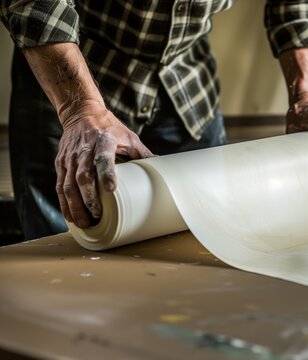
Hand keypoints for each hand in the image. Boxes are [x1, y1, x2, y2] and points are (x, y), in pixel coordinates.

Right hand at [55, 99, 153, 227]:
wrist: (81, 113)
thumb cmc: (109, 127)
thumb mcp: (129, 137)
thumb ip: (143, 154)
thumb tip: (162, 168)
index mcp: (103, 141)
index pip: (103, 158)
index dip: (106, 174)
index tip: (112, 189)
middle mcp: (84, 150)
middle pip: (83, 176)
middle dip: (89, 198)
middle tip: (98, 214)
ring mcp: (70, 157)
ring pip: (68, 184)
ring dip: (75, 205)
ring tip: (83, 222)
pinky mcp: (61, 163)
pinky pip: (60, 185)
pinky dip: (64, 202)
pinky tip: (70, 215)